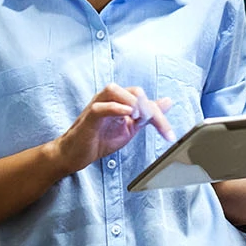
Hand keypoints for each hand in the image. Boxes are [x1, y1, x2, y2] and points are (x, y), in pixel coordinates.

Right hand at [49, 84, 172, 174]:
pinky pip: (101, 107)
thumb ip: (147, 115)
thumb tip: (168, 101)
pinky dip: (116, 108)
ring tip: (139, 118)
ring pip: (115, 90)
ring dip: (132, 102)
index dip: (160, 117)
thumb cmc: (99, 139)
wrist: (76, 154)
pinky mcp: (89, 116)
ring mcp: (97, 105)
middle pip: (135, 92)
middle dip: (149, 109)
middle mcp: (109, 98)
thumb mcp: (131, 128)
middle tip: (153, 125)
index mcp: (120, 100)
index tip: (169, 136)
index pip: (145, 100)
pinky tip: (127, 115)